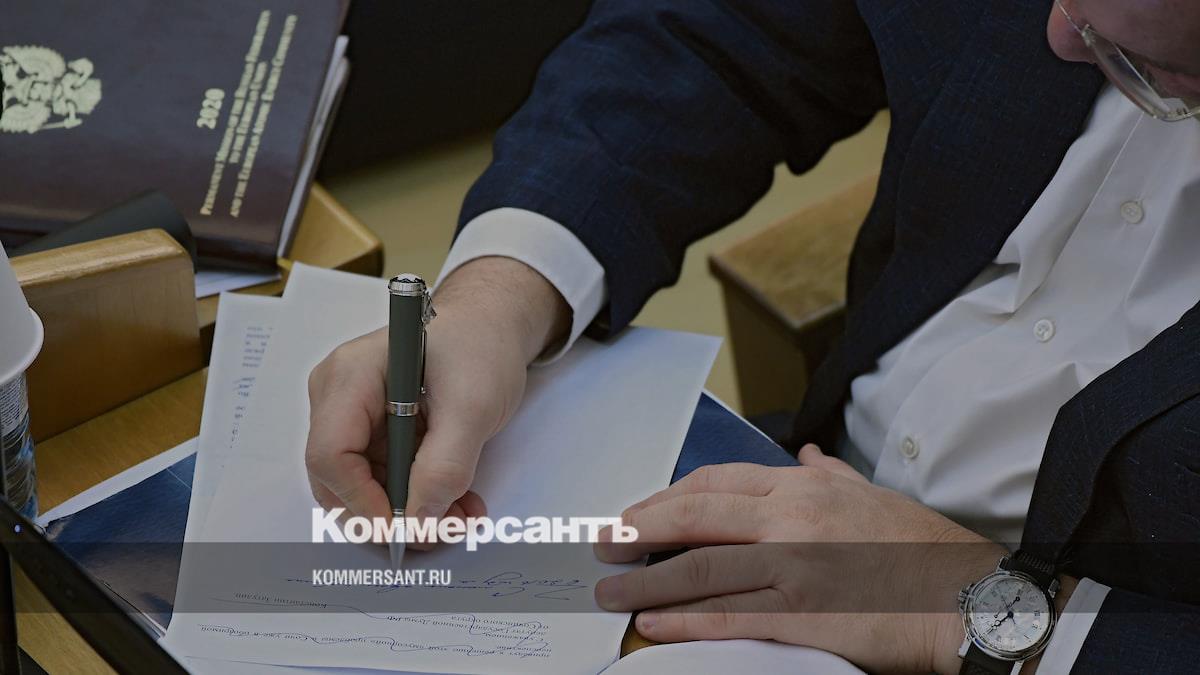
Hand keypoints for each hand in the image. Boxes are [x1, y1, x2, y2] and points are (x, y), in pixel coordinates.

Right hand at [304, 257, 570, 545]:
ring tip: (461, 517)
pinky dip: (418, 497)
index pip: (331, 453)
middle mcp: (339, 396)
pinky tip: (456, 503)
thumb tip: (420, 521)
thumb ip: (446, 465)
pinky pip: (383, 478)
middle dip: (388, 515)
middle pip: (337, 478)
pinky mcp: (373, 431)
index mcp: (350, 375)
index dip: (361, 500)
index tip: (402, 530)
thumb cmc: (479, 344)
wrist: (492, 325)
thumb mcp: (473, 405)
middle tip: (440, 533)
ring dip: (410, 512)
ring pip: (363, 486)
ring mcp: (353, 415)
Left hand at [593, 445, 1005, 673]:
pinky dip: (686, 620)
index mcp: (804, 487)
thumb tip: (800, 455)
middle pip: (694, 518)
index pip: (715, 482)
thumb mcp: (871, 495)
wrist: (971, 599)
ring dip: (648, 582)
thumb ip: (827, 474)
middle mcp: (792, 519)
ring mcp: (795, 567)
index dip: (666, 498)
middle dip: (640, 530)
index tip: (638, 513)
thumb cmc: (924, 550)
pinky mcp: (804, 615)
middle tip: (605, 543)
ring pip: (701, 570)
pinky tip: (656, 623)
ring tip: (612, 590)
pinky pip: (730, 616)